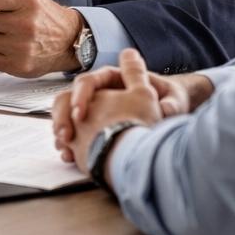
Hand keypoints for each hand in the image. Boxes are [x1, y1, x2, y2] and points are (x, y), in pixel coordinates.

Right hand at [52, 60, 212, 149]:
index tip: (80, 114)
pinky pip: (72, 133)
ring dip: (62, 131)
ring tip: (64, 149)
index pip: (88, 82)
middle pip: (69, 99)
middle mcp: (101, 93)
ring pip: (66, 117)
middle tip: (66, 135)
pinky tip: (68, 156)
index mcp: (114, 79)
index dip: (80, 96)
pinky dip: (67, 144)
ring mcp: (94, 111)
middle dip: (64, 117)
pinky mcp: (92, 128)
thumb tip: (166, 108)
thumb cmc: (169, 101)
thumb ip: (170, 104)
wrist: (166, 116)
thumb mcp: (173, 99)